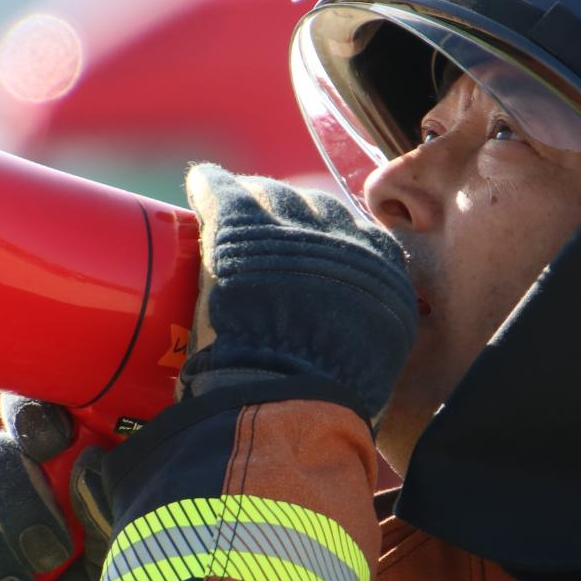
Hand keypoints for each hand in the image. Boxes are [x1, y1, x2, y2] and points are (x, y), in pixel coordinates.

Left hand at [182, 164, 417, 419]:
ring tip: (231, 210)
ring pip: (269, 195)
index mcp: (380, 267)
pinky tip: (201, 184)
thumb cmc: (326, 397)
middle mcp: (343, 236)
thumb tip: (350, 333)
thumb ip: (369, 332)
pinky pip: (223, 191)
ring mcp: (293, 226)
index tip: (302, 248)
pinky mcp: (243, 223)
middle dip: (287, 215)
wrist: (290, 395)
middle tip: (261, 232)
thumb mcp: (374, 360)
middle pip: (311, 206)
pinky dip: (210, 187)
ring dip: (250, 201)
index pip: (350, 233)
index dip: (322, 238)